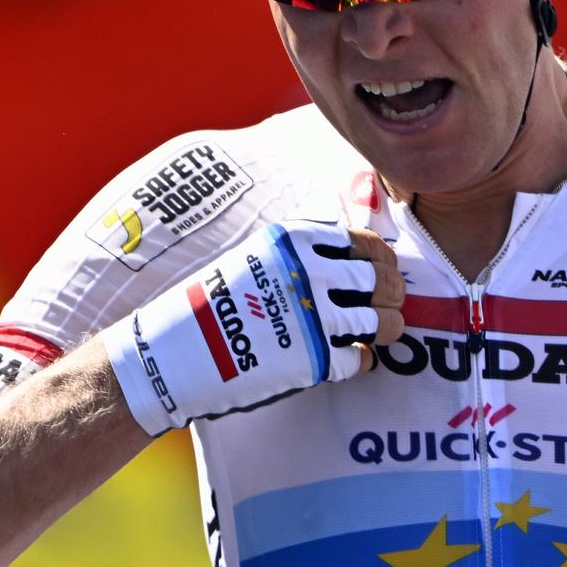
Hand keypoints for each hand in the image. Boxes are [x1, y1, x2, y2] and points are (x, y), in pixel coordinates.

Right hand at [102, 220, 397, 435]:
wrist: (173, 352)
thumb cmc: (216, 297)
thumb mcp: (260, 251)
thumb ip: (310, 236)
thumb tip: (360, 205)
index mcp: (296, 242)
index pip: (368, 242)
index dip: (382, 257)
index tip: (382, 267)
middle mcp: (308, 274)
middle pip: (381, 281)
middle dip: (393, 292)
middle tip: (390, 300)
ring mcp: (312, 319)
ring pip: (381, 322)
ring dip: (388, 326)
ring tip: (383, 329)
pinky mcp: (311, 361)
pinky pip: (360, 359)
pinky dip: (362, 359)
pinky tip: (352, 356)